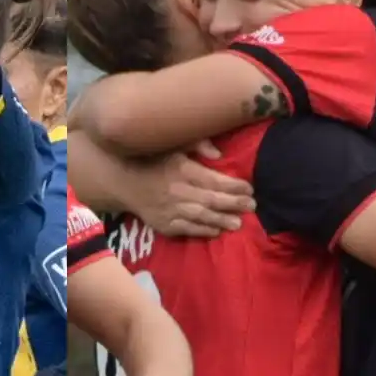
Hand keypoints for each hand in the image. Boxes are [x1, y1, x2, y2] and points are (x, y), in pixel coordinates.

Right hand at [129, 148, 254, 237]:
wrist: (124, 182)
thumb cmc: (152, 160)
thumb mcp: (173, 145)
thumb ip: (197, 145)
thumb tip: (219, 155)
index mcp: (183, 170)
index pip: (214, 180)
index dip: (234, 185)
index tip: (249, 188)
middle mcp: (178, 192)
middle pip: (212, 200)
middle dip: (234, 203)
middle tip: (252, 206)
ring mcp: (170, 210)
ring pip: (202, 217)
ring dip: (222, 220)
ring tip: (239, 223)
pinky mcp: (164, 224)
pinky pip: (187, 229)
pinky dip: (203, 230)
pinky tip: (216, 230)